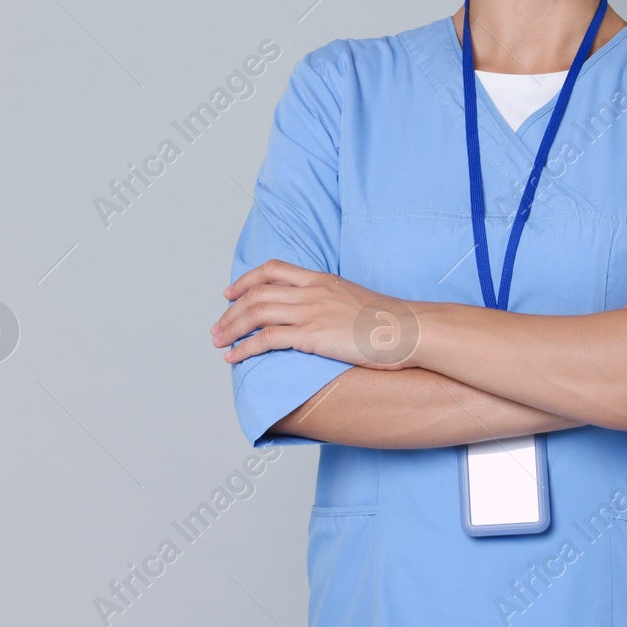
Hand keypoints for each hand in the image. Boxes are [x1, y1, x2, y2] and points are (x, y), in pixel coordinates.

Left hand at [209, 260, 409, 368]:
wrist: (409, 330)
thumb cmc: (389, 323)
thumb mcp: (355, 300)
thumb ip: (332, 301)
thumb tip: (321, 315)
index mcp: (321, 280)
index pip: (273, 270)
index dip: (246, 280)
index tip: (231, 292)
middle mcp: (312, 292)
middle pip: (257, 293)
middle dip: (231, 311)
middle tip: (218, 327)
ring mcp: (311, 312)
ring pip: (256, 313)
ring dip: (231, 328)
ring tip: (219, 342)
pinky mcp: (312, 335)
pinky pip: (267, 338)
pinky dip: (245, 347)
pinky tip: (235, 356)